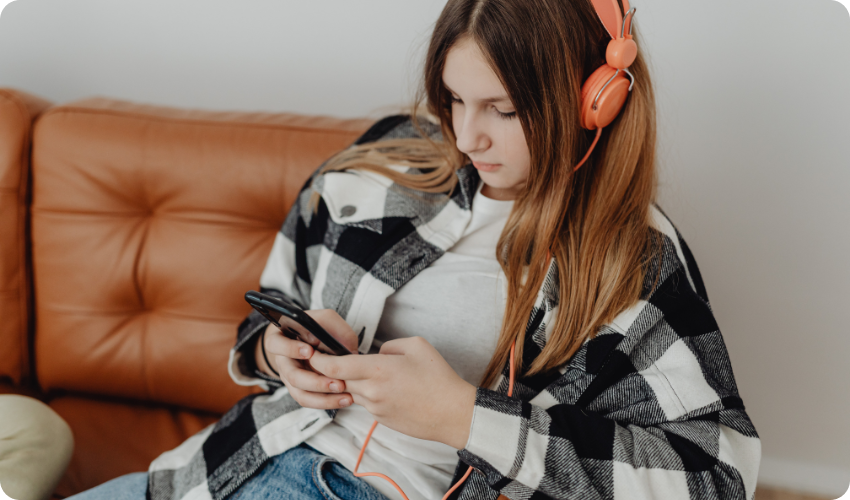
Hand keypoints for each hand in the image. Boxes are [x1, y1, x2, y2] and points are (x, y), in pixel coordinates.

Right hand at [255, 310, 358, 409]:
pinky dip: (327, 402)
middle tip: (337, 383)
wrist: (317, 342)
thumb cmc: (320, 328)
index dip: (290, 349)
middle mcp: (283, 361)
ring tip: (345, 395)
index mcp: (281, 339)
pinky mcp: (300, 390)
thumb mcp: (326, 320)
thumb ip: (333, 328)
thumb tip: (340, 347)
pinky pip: (310, 401)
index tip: (309, 351)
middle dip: (315, 381)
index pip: (275, 344)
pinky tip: (345, 399)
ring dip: (323, 397)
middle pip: (291, 375)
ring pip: (300, 393)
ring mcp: (290, 378)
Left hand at [309, 337, 477, 449]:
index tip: (312, 353)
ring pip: (352, 392)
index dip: (319, 360)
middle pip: (338, 381)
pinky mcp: (382, 420)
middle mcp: (371, 391)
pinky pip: (367, 404)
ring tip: (372, 375)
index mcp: (377, 369)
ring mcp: (375, 408)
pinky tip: (389, 390)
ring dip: (354, 383)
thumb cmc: (438, 378)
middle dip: (331, 372)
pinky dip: (369, 394)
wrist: (453, 414)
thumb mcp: (416, 346)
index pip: (334, 367)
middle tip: (331, 359)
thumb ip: (389, 346)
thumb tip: (377, 354)